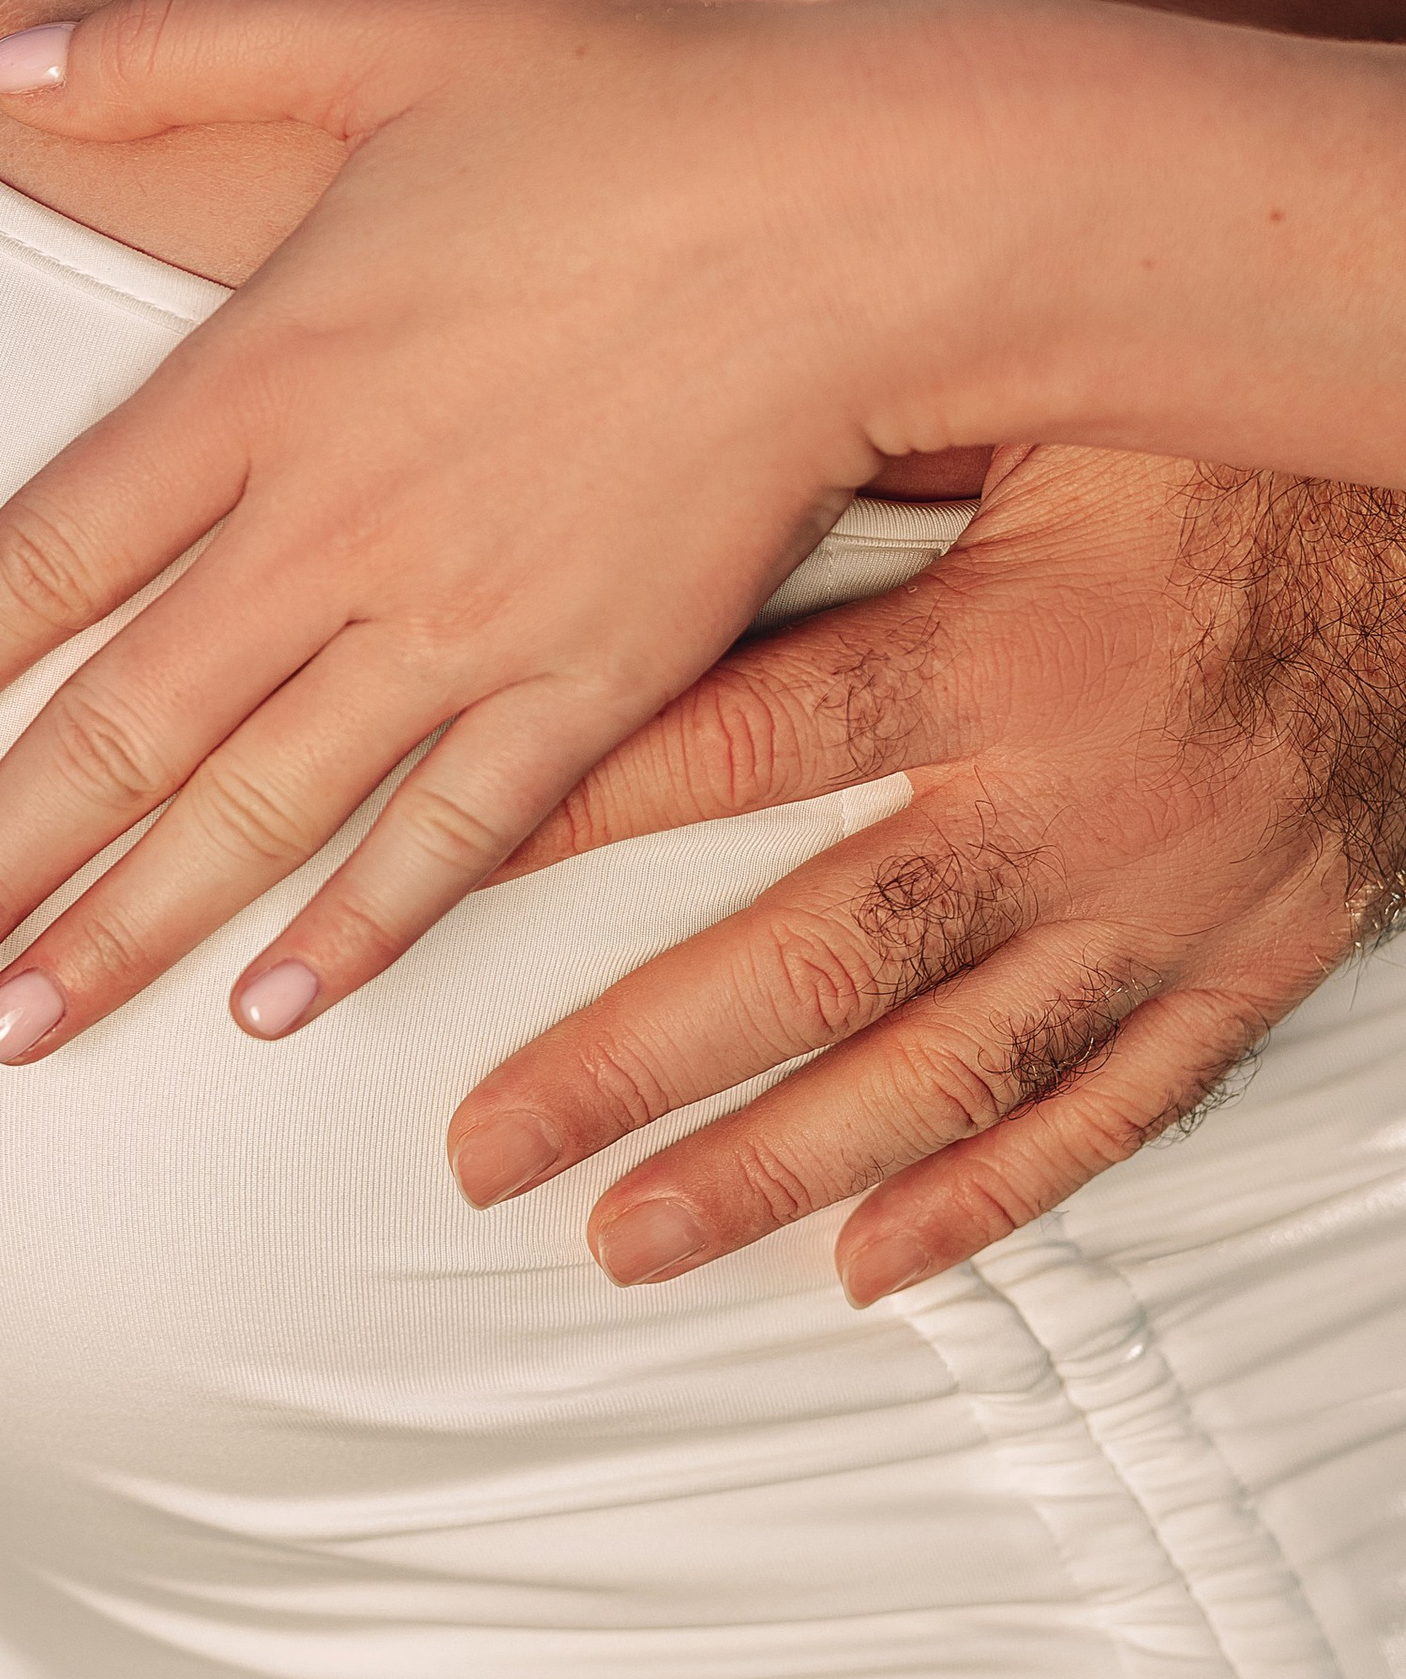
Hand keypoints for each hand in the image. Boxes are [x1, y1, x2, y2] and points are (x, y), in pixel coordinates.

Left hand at [0, 0, 996, 1060]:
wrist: (882, 205)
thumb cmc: (643, 93)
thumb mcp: (385, 15)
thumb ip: (171, 42)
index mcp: (263, 375)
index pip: (39, 561)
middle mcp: (338, 529)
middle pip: (114, 736)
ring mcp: (470, 622)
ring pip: (255, 818)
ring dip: (121, 939)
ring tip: (7, 1038)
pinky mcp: (601, 678)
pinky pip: (454, 840)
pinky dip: (361, 931)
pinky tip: (278, 1011)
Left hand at [446, 447, 1405, 1298]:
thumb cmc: (1227, 441)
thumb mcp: (1047, 411)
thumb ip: (862, 462)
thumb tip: (636, 456)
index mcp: (1004, 650)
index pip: (745, 746)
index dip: (574, 811)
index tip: (430, 877)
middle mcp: (1073, 802)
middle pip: (814, 958)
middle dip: (632, 1063)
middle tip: (481, 1150)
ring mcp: (1167, 906)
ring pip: (939, 1073)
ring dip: (771, 1170)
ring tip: (624, 1241)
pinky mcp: (1249, 960)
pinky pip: (1109, 1110)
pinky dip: (988, 1199)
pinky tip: (869, 1267)